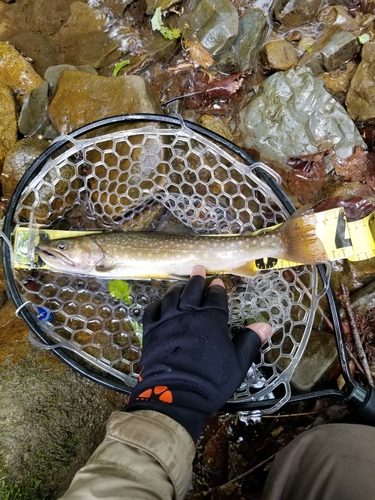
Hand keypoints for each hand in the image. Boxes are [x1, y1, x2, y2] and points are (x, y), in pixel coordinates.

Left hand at [125, 266, 271, 440]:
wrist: (176, 395)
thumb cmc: (211, 380)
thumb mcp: (237, 362)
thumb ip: (250, 341)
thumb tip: (266, 325)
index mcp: (210, 320)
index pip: (215, 298)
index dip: (217, 289)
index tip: (218, 282)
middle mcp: (188, 314)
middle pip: (192, 291)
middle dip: (197, 279)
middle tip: (198, 269)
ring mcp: (167, 321)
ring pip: (172, 297)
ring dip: (178, 288)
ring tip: (181, 284)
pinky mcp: (151, 331)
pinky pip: (152, 310)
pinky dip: (157, 303)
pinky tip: (161, 302)